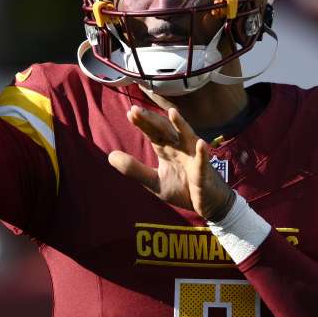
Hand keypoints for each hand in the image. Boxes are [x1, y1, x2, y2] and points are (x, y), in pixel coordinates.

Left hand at [108, 105, 235, 221]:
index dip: (142, 123)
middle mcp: (180, 149)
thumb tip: (110, 155)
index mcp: (167, 150)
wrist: (207, 205)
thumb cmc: (183, 189)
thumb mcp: (154, 182)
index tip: (130, 113)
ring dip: (181, 125)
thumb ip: (134, 169)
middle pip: (165, 130)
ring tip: (173, 112)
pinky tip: (200, 143)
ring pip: (188, 138)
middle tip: (137, 110)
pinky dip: (202, 153)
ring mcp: (193, 158)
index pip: (153, 133)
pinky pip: (203, 161)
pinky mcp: (204, 172)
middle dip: (152, 120)